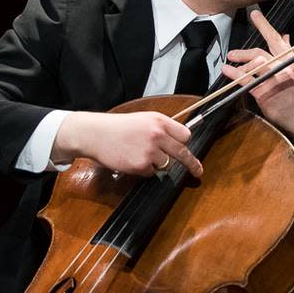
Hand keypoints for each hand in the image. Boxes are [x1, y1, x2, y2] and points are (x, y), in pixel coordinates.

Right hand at [53, 111, 202, 177]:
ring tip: (140, 154)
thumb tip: (180, 141)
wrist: (95, 134)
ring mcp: (150, 151)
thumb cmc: (118, 127)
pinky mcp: (141, 165)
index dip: (184, 143)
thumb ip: (162, 128)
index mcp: (160, 121)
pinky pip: (151, 172)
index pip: (185, 135)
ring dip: (157, 164)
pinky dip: (144, 170)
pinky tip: (132, 160)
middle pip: (182, 153)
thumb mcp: (144, 119)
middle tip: (198, 171)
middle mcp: (157, 135)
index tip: (189, 150)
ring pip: (166, 165)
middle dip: (191, 164)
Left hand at [221, 9, 293, 154]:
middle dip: (245, 51)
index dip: (265, 26)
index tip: (255, 15)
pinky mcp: (267, 94)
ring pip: (254, 64)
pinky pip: (247, 81)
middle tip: (233, 53)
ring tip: (230, 62)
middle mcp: (285, 68)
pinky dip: (235, 75)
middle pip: (261, 52)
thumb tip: (285, 38)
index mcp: (293, 62)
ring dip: (239, 61)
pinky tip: (228, 72)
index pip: (277, 40)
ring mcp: (275, 81)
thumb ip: (289, 56)